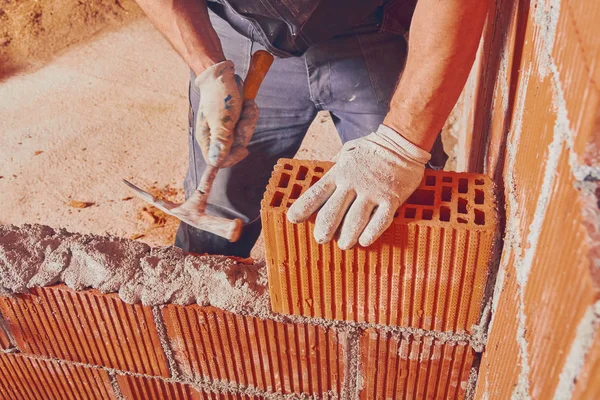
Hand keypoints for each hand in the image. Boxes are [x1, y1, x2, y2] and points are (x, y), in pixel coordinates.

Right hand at [195, 61, 257, 166]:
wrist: (223, 75)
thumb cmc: (219, 96)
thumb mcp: (222, 120)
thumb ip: (220, 141)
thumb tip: (215, 163)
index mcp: (208, 139)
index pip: (218, 162)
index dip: (233, 158)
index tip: (244, 149)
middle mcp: (217, 136)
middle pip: (236, 149)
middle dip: (243, 133)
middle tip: (241, 118)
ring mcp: (227, 129)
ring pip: (244, 136)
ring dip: (248, 120)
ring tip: (245, 106)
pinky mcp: (236, 121)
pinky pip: (248, 125)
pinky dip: (250, 114)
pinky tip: (248, 104)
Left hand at [287, 124, 430, 249]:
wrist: (403, 141)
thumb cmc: (374, 147)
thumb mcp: (348, 151)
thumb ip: (337, 164)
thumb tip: (327, 171)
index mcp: (340, 172)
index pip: (317, 193)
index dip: (303, 207)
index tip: (292, 218)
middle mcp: (353, 184)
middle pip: (333, 211)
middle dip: (324, 228)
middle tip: (320, 239)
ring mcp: (373, 192)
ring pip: (355, 220)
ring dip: (347, 235)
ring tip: (343, 245)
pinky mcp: (391, 199)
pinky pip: (381, 220)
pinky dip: (372, 233)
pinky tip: (364, 241)